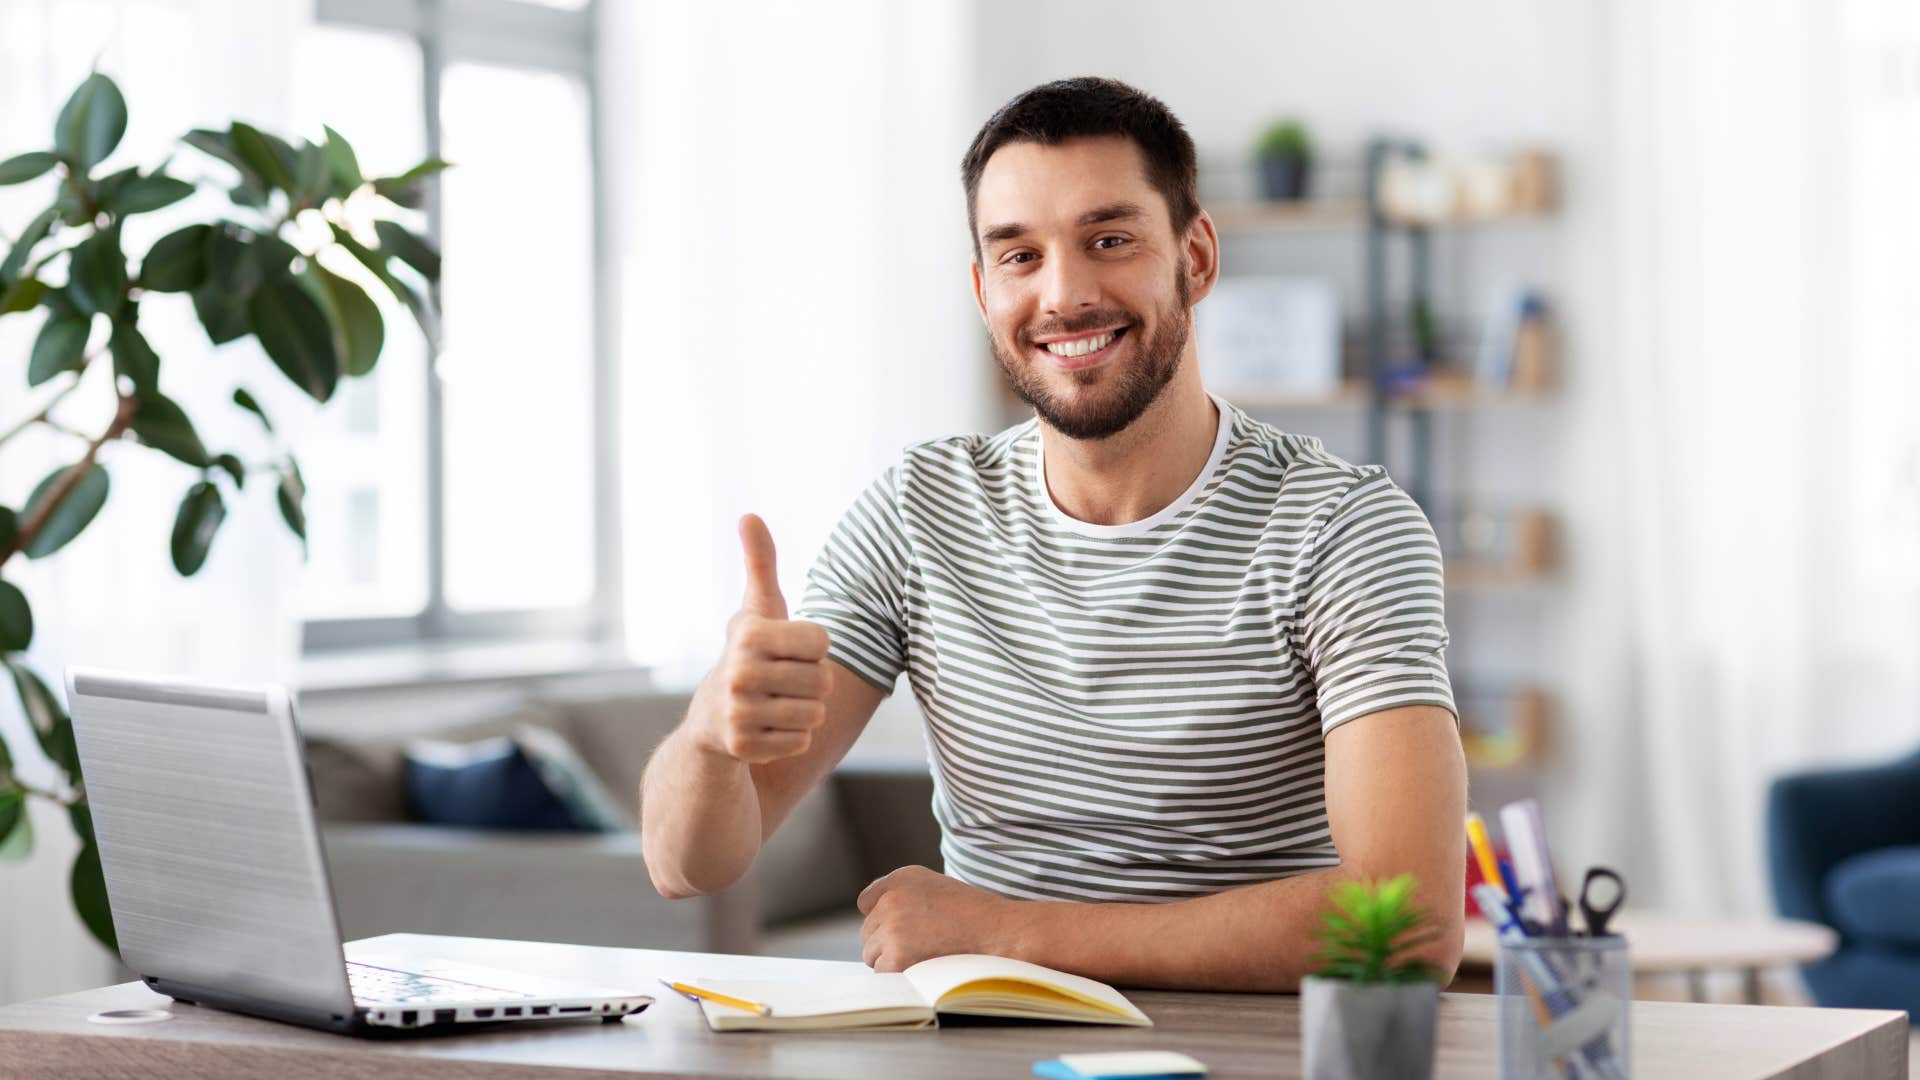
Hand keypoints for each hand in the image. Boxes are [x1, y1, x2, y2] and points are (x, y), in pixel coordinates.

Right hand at [697, 513, 831, 765]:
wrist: (711, 719)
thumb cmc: (749, 654)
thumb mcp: (757, 609)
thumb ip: (760, 562)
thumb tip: (749, 515)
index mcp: (749, 635)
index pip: (823, 644)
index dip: (812, 649)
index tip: (786, 651)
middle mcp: (739, 673)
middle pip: (822, 682)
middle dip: (810, 683)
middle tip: (780, 682)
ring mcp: (738, 713)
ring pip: (815, 715)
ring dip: (803, 712)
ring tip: (773, 703)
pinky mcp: (743, 748)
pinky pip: (800, 742)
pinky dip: (790, 738)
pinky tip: (765, 728)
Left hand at [857, 865, 1027, 971]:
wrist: (1000, 933)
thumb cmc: (975, 916)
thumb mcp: (937, 888)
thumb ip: (903, 897)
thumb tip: (875, 921)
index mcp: (901, 877)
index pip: (867, 902)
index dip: (883, 919)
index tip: (903, 928)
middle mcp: (892, 897)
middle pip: (868, 932)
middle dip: (887, 943)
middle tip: (922, 946)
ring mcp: (891, 926)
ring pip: (872, 954)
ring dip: (892, 961)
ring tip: (926, 956)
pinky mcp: (895, 955)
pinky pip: (882, 973)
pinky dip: (900, 977)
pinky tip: (924, 968)